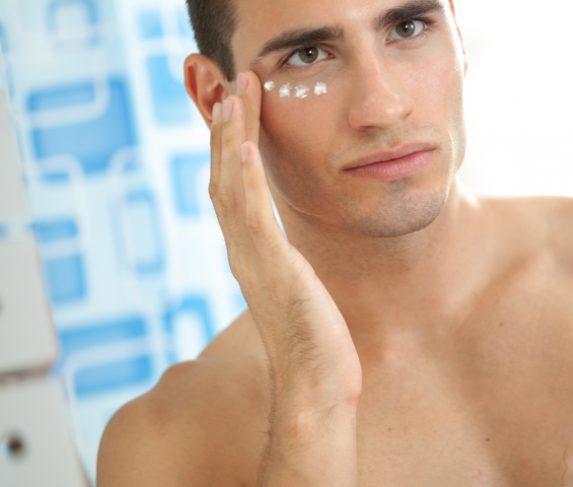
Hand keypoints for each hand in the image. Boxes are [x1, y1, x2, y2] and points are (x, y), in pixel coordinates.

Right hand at [209, 71, 361, 410]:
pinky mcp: (272, 268)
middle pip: (225, 179)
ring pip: (232, 186)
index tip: (240, 111)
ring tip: (236, 97)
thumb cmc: (315, 346)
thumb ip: (291, 271)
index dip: (233, 149)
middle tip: (234, 86)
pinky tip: (247, 145)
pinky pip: (252, 213)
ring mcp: (254, 260)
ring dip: (233, 139)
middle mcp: (244, 253)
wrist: (314, 387)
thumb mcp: (303, 294)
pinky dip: (246, 175)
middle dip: (228, 131)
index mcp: (253, 256)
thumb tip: (294, 263)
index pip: (235, 191)